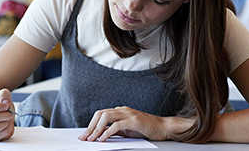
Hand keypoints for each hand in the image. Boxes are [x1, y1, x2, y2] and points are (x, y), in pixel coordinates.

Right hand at [0, 88, 15, 141]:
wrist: (1, 120)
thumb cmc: (1, 109)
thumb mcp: (4, 99)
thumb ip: (4, 95)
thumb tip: (5, 101)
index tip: (6, 106)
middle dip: (5, 115)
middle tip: (9, 114)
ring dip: (5, 124)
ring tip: (7, 121)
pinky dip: (6, 131)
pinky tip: (6, 127)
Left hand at [78, 106, 193, 141]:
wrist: (163, 128)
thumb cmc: (146, 129)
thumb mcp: (127, 130)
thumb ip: (114, 130)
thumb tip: (100, 135)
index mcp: (120, 111)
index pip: (100, 114)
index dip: (91, 125)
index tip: (85, 135)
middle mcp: (122, 110)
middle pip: (100, 114)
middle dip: (90, 126)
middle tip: (84, 138)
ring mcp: (128, 114)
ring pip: (106, 116)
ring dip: (97, 129)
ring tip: (92, 139)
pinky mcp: (134, 120)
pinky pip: (117, 125)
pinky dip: (107, 132)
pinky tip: (103, 139)